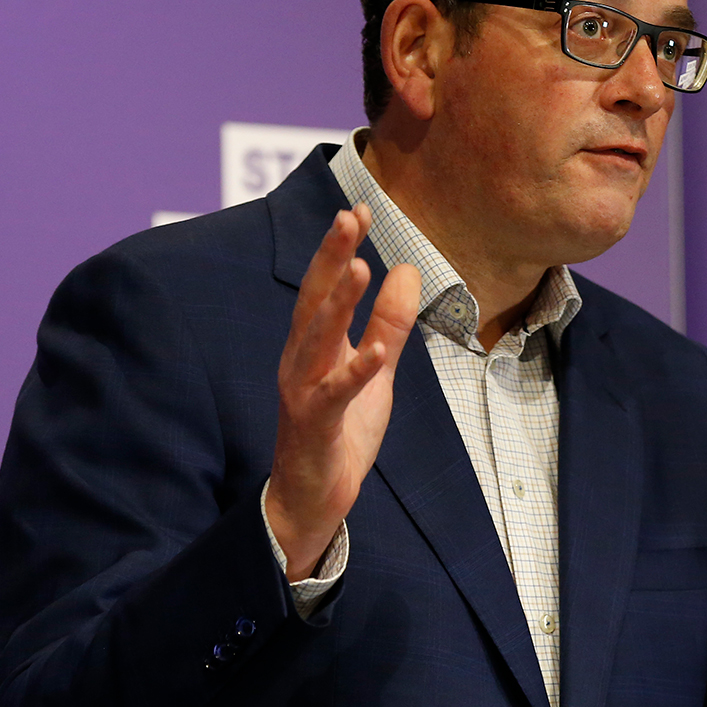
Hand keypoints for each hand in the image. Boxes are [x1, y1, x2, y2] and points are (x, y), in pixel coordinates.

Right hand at [265, 206, 419, 579]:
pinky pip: (336, 395)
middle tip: (348, 216)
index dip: (340, 248)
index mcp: (313, 345)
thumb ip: (387, 325)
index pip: (325, 287)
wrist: (312, 498)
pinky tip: (375, 353)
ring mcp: (303, 392)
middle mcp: (300, 361)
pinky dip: (356, 372)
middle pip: (313, 301)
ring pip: (317, 340)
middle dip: (331, 258)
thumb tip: (406, 270)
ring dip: (338, 304)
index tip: (360, 208)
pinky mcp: (316, 425)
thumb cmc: (339, 432)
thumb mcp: (373, 373)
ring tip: (360, 267)